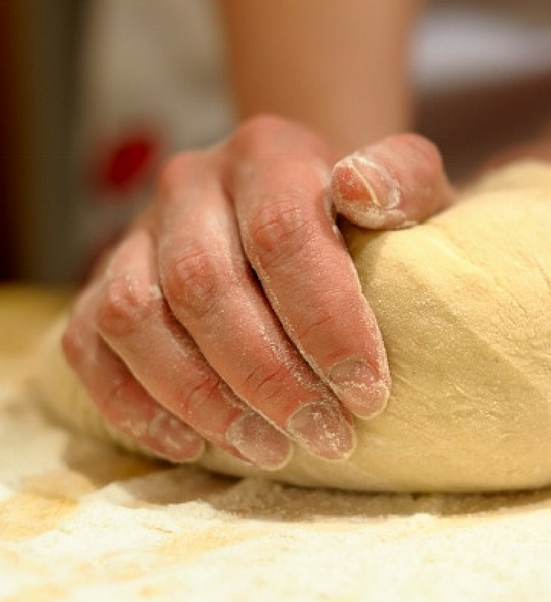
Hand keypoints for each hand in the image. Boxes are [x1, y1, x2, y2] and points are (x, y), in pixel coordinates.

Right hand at [63, 117, 453, 468]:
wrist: (301, 209)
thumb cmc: (364, 219)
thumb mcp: (409, 189)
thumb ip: (404, 180)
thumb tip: (361, 188)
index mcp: (268, 152)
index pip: (283, 232)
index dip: (324, 320)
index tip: (367, 392)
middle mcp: (191, 182)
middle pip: (203, 283)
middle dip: (267, 376)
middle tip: (326, 436)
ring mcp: (137, 233)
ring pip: (136, 317)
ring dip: (201, 398)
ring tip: (269, 449)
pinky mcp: (100, 283)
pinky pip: (89, 346)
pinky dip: (133, 405)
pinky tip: (193, 445)